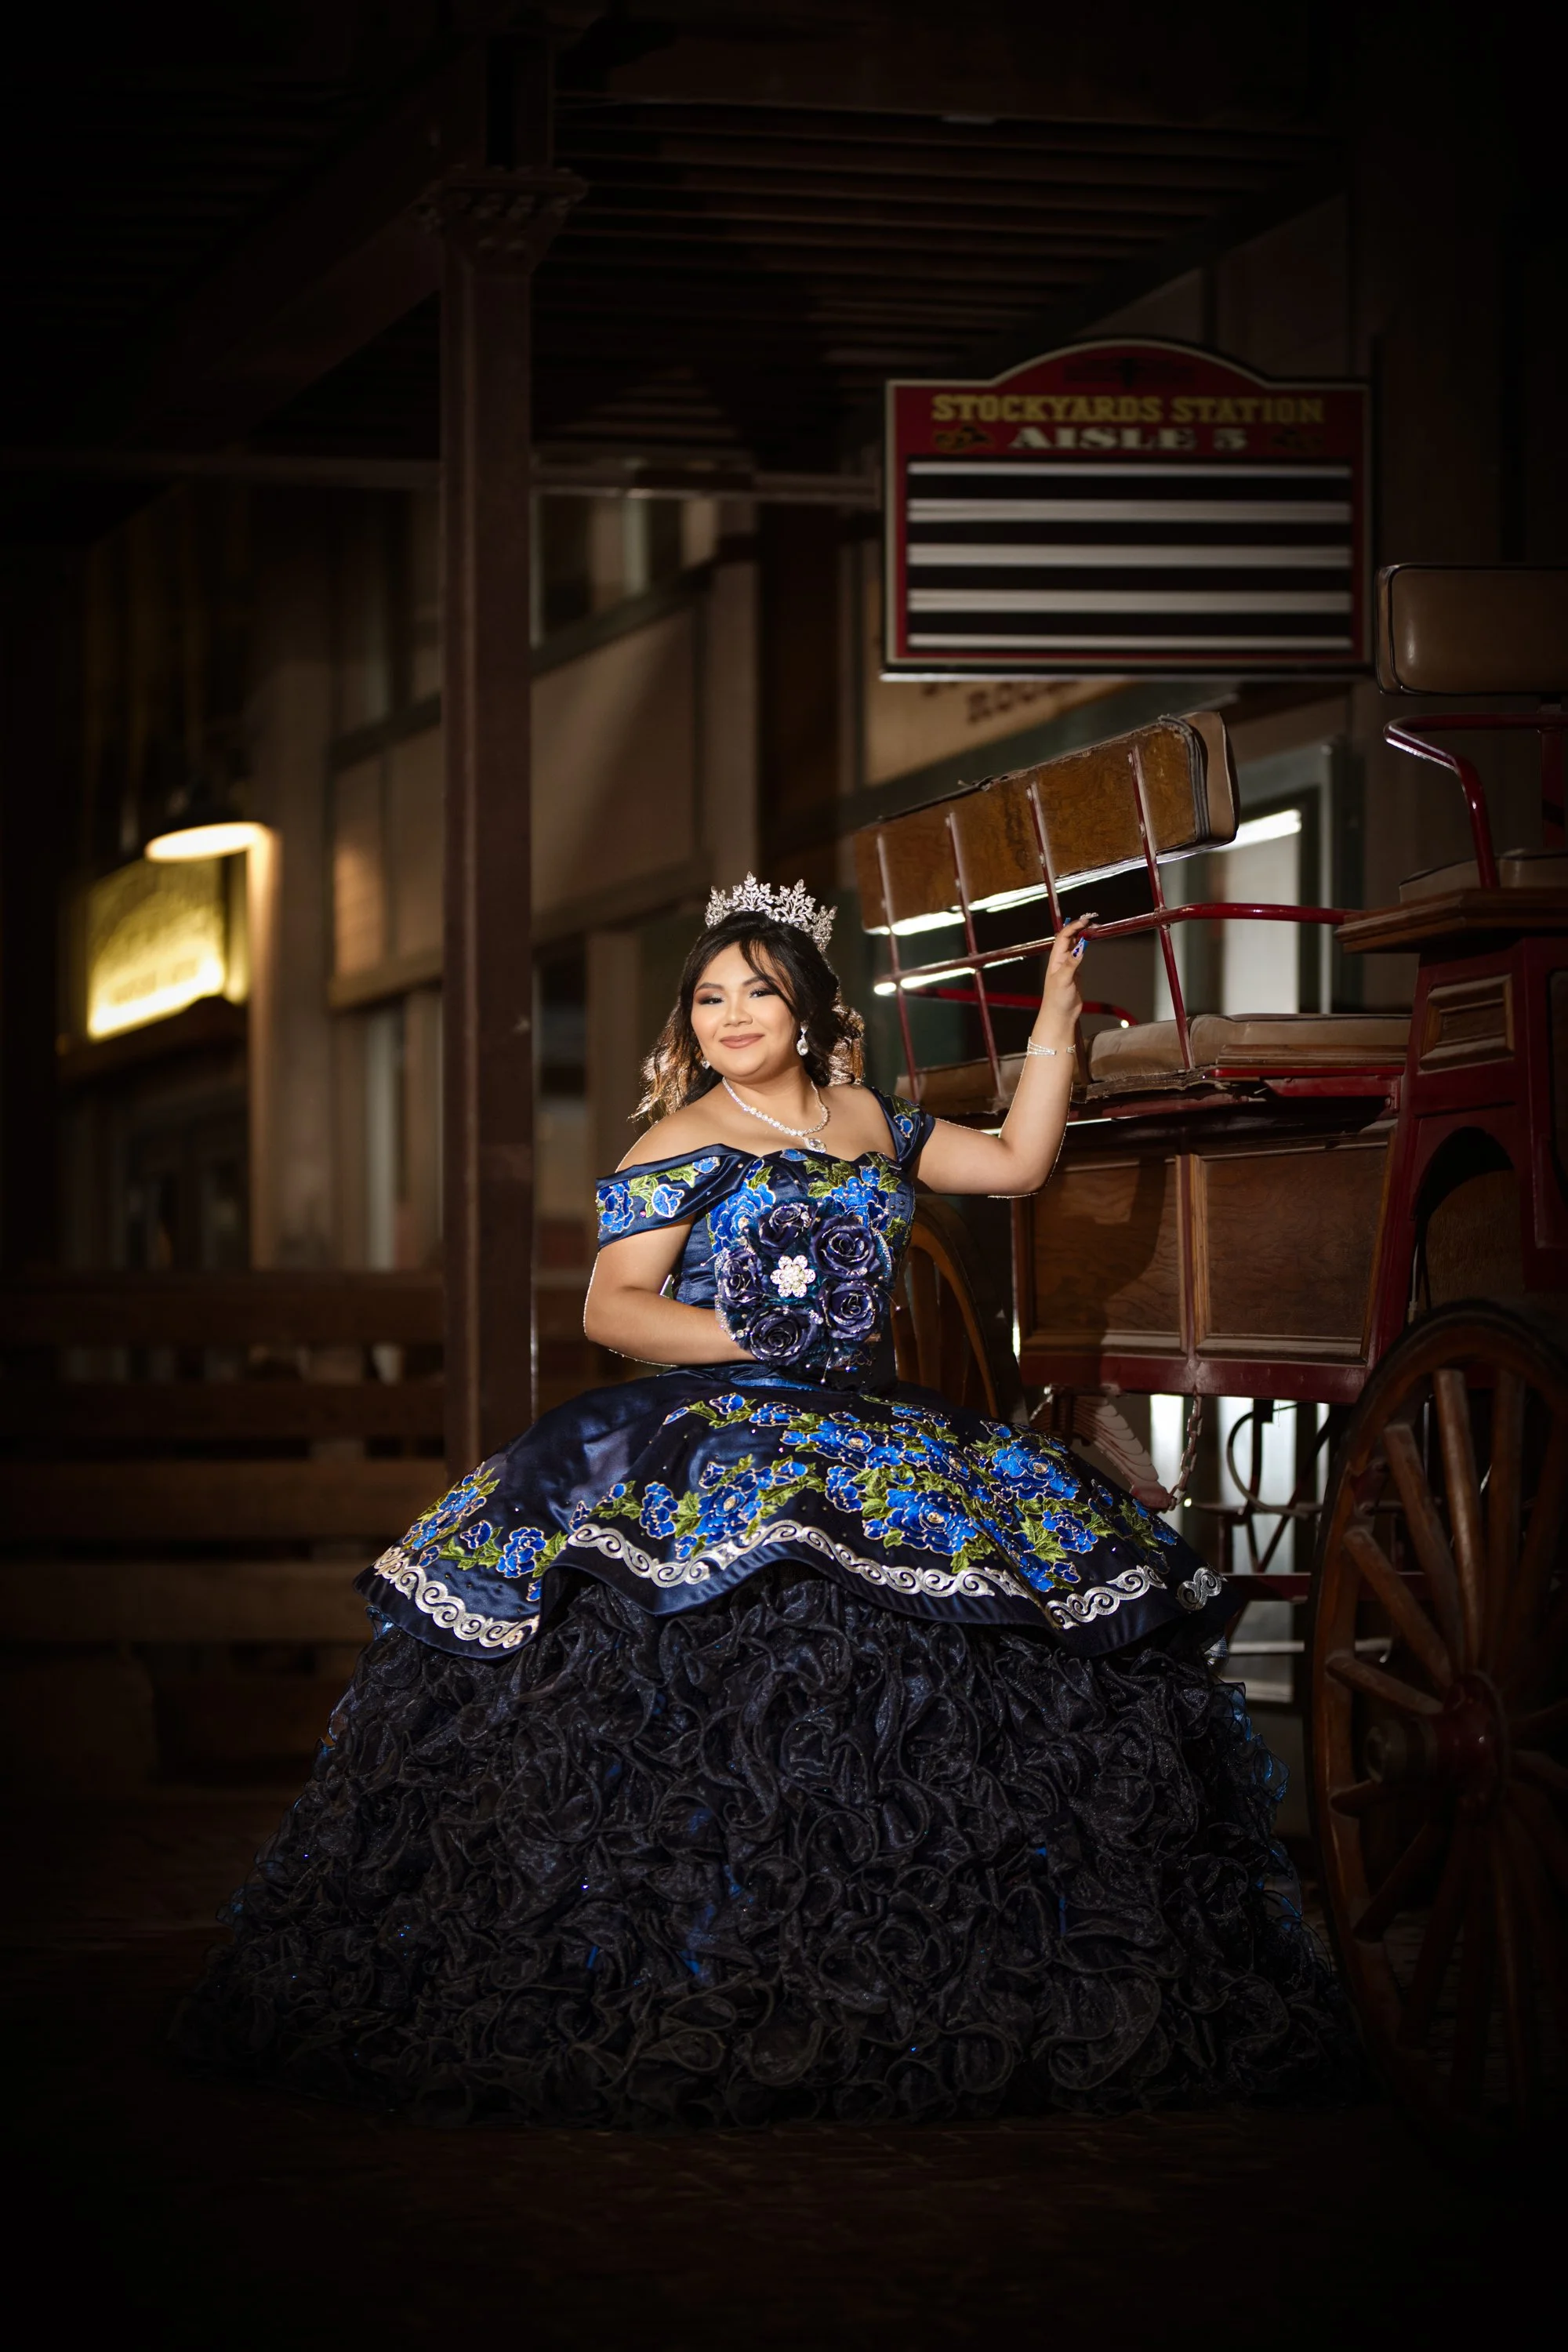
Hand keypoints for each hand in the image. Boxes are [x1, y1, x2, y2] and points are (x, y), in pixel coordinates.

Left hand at [1037, 912, 1093, 1039]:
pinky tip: (1088, 943)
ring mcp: (1068, 966)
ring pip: (1074, 945)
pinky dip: (1084, 947)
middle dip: (1078, 928)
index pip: (1063, 937)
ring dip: (1081, 936)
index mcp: (1055, 959)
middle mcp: (1060, 960)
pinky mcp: (1075, 972)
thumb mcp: (1064, 980)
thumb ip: (1072, 963)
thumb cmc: (1057, 1000)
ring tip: (1092, 928)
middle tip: (1091, 921)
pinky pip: (1079, 955)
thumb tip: (1080, 947)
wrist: (1060, 1015)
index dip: (1073, 927)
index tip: (1085, 921)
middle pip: (1068, 938)